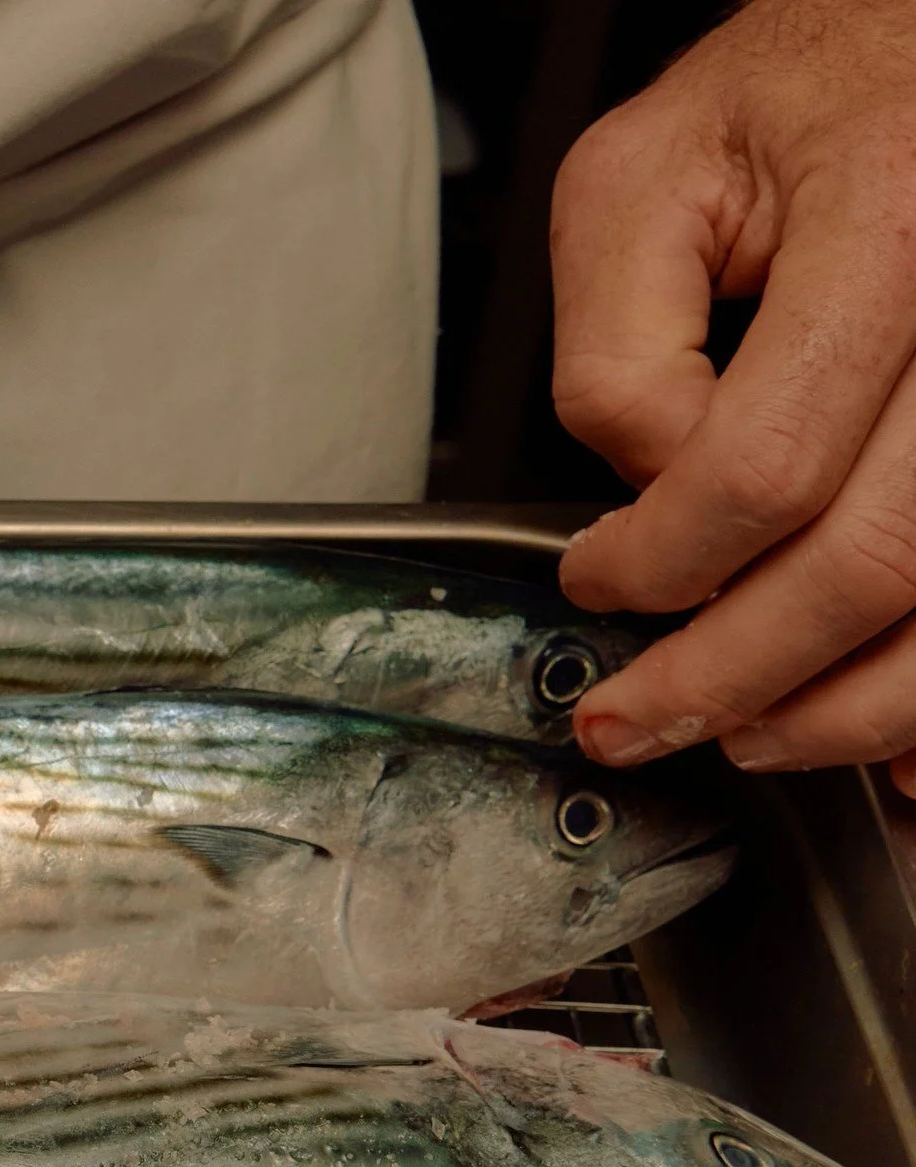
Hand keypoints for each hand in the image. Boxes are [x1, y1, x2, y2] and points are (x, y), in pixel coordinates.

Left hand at [550, 0, 915, 796]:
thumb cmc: (798, 102)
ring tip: (745, 737)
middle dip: (734, 675)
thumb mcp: (641, 175)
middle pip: (870, 562)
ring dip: (842, 712)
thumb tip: (650, 487)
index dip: (662, 559)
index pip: (766, 464)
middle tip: (638, 720)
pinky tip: (891, 749)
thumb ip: (616, 340)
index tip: (596, 582)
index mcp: (891, 224)